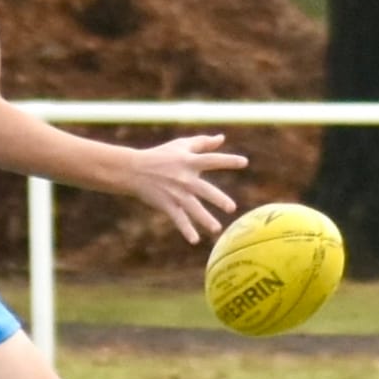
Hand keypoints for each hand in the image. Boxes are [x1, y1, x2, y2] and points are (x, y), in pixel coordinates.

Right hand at [128, 132, 245, 243]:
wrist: (133, 170)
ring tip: (216, 229)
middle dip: (217, 199)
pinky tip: (194, 240)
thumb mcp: (181, 145)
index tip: (244, 162)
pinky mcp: (166, 204)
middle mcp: (184, 178)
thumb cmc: (160, 155)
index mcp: (189, 161)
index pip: (212, 160)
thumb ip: (203, 143)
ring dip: (204, 219)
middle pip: (204, 190)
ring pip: (192, 208)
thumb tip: (222, 138)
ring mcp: (175, 193)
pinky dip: (186, 229)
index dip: (228, 161)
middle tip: (231, 208)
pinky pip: (178, 219)